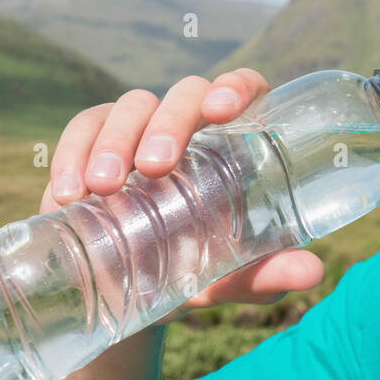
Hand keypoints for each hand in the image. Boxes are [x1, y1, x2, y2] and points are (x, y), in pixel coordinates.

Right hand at [39, 69, 324, 322]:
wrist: (130, 293)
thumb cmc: (194, 272)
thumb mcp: (227, 278)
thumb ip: (264, 273)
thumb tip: (312, 273)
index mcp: (235, 142)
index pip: (244, 89)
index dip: (236, 86)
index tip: (221, 110)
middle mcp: (191, 126)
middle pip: (185, 94)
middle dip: (168, 123)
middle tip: (156, 167)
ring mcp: (140, 128)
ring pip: (131, 105)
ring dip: (116, 141)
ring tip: (105, 187)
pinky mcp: (94, 141)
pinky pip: (84, 127)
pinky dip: (72, 154)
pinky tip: (67, 193)